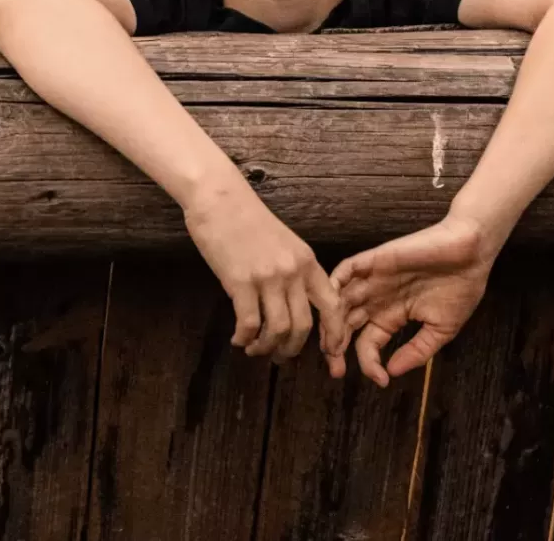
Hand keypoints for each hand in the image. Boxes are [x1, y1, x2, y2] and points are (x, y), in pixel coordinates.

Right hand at [181, 176, 349, 370]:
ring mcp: (267, 277)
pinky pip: (249, 323)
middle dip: (291, 350)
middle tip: (279, 357)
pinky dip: (244, 338)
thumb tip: (290, 304)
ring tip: (254, 350)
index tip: (330, 351)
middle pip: (303, 326)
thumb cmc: (247, 218)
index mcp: (307, 261)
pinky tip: (237, 339)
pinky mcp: (240, 281)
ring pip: (277, 329)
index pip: (332, 304)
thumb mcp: (283, 242)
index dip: (334, 333)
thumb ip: (292, 271)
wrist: (219, 197)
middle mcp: (292, 271)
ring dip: (266, 347)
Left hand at [330, 214, 498, 386]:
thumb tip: (392, 373)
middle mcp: (377, 299)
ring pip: (340, 301)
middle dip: (336, 348)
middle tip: (335, 370)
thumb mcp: (441, 329)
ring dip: (332, 322)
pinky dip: (334, 285)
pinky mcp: (375, 260)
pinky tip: (331, 304)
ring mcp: (373, 280)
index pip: (368, 344)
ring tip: (333, 346)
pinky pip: (346, 270)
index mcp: (392, 316)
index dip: (368, 364)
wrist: (471, 253)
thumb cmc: (461, 288)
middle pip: (345, 325)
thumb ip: (417, 351)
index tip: (380, 380)